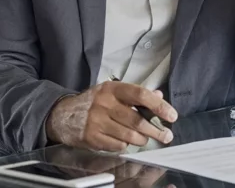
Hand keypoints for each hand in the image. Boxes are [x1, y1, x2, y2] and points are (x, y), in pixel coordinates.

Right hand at [46, 81, 176, 151]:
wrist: (63, 115)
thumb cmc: (93, 102)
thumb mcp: (112, 92)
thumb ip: (135, 94)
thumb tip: (158, 95)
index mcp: (111, 89)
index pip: (141, 95)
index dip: (159, 106)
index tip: (171, 115)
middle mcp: (104, 104)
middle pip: (137, 120)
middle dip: (155, 131)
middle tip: (166, 136)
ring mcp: (97, 121)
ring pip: (129, 135)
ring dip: (141, 139)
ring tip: (144, 139)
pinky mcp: (92, 137)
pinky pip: (118, 145)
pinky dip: (125, 145)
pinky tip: (124, 140)